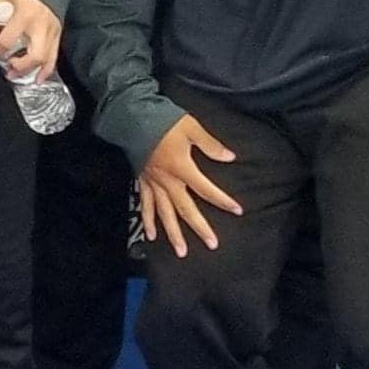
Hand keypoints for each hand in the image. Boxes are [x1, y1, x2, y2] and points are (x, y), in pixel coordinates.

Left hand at [0, 0, 62, 79]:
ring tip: (18, 75)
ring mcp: (52, 30)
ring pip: (46, 59)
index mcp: (24, 14)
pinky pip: (54, 56)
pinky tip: (39, 78)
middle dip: (20, 67)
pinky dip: (47, 69)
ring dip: (32, 71)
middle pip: (34, 55)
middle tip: (8, 70)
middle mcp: (41, 25)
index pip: (8, 40)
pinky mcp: (58, 32)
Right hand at [137, 114, 242, 257]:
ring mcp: (153, 184)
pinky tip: (151, 235)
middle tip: (212, 244)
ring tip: (181, 251)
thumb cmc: (162, 121)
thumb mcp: (191, 128)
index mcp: (182, 168)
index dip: (223, 200)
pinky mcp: (142, 182)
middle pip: (185, 209)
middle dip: (199, 227)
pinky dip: (147, 221)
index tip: (237, 210)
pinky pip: (145, 206)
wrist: (132, 117)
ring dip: (173, 233)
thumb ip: (210, 145)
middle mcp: (168, 181)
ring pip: (164, 214)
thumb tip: (230, 157)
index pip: (206, 189)